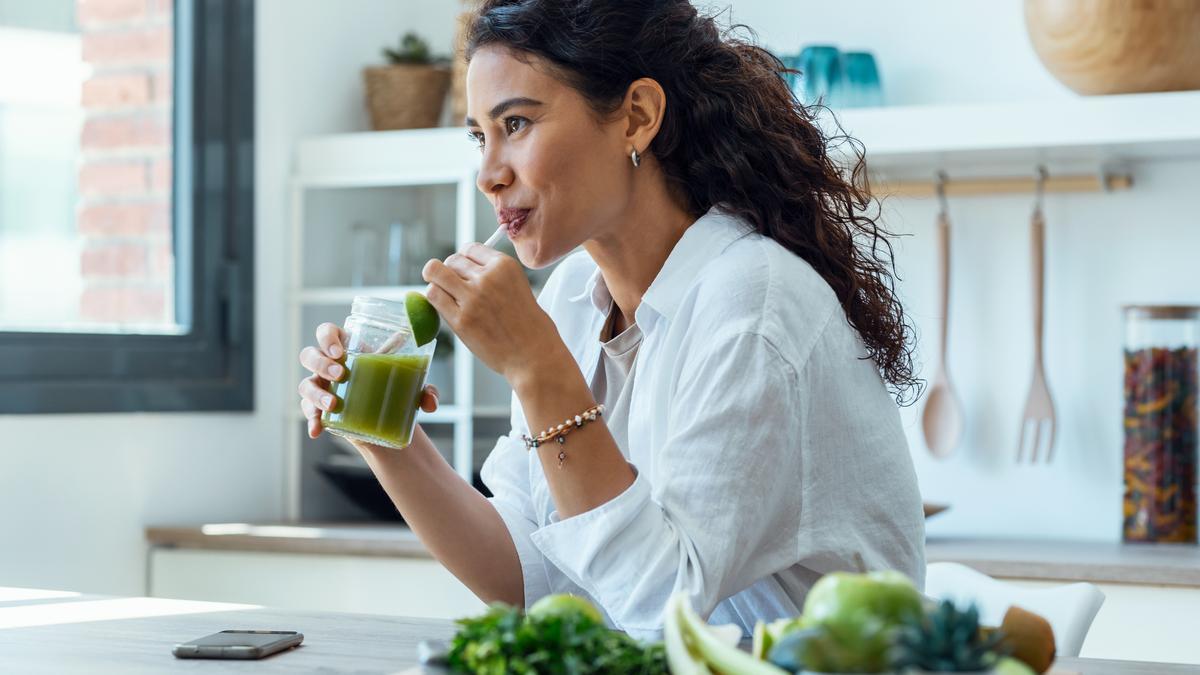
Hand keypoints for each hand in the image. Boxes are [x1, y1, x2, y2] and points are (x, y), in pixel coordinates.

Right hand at [297, 322, 439, 438]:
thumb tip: (430, 400)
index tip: (340, 351)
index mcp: (349, 348)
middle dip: (321, 363)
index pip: (327, 332)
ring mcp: (322, 387)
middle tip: (340, 374)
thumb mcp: (411, 387)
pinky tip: (317, 430)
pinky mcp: (320, 409)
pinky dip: (312, 420)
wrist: (388, 421)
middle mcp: (329, 365)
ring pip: (305, 384)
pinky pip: (307, 411)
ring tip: (333, 403)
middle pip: (310, 355)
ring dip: (316, 393)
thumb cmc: (395, 390)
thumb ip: (425, 391)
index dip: (327, 337)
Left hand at [422, 243, 569, 384]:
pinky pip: (433, 296)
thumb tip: (463, 266)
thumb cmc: (528, 325)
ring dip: (436, 281)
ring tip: (444, 293)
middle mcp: (487, 277)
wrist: (534, 355)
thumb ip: (493, 274)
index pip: (470, 248)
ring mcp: (472, 298)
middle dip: (450, 271)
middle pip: (452, 260)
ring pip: (435, 273)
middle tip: (455, 287)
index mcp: (505, 266)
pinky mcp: (460, 320)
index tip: (465, 271)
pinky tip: (443, 306)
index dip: (464, 259)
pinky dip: (434, 298)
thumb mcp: (518, 286)